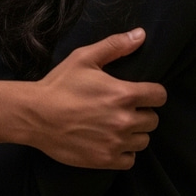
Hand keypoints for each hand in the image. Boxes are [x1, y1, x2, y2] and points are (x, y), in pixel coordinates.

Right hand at [31, 29, 166, 168]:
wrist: (35, 115)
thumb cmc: (59, 85)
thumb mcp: (84, 58)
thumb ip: (115, 46)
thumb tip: (140, 35)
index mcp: (123, 94)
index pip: (159, 96)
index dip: (152, 93)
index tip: (140, 93)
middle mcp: (124, 120)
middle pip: (153, 120)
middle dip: (141, 113)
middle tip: (121, 108)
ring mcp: (116, 142)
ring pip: (143, 140)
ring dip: (133, 133)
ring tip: (115, 125)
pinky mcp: (105, 160)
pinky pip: (130, 160)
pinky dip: (124, 152)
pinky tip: (110, 141)